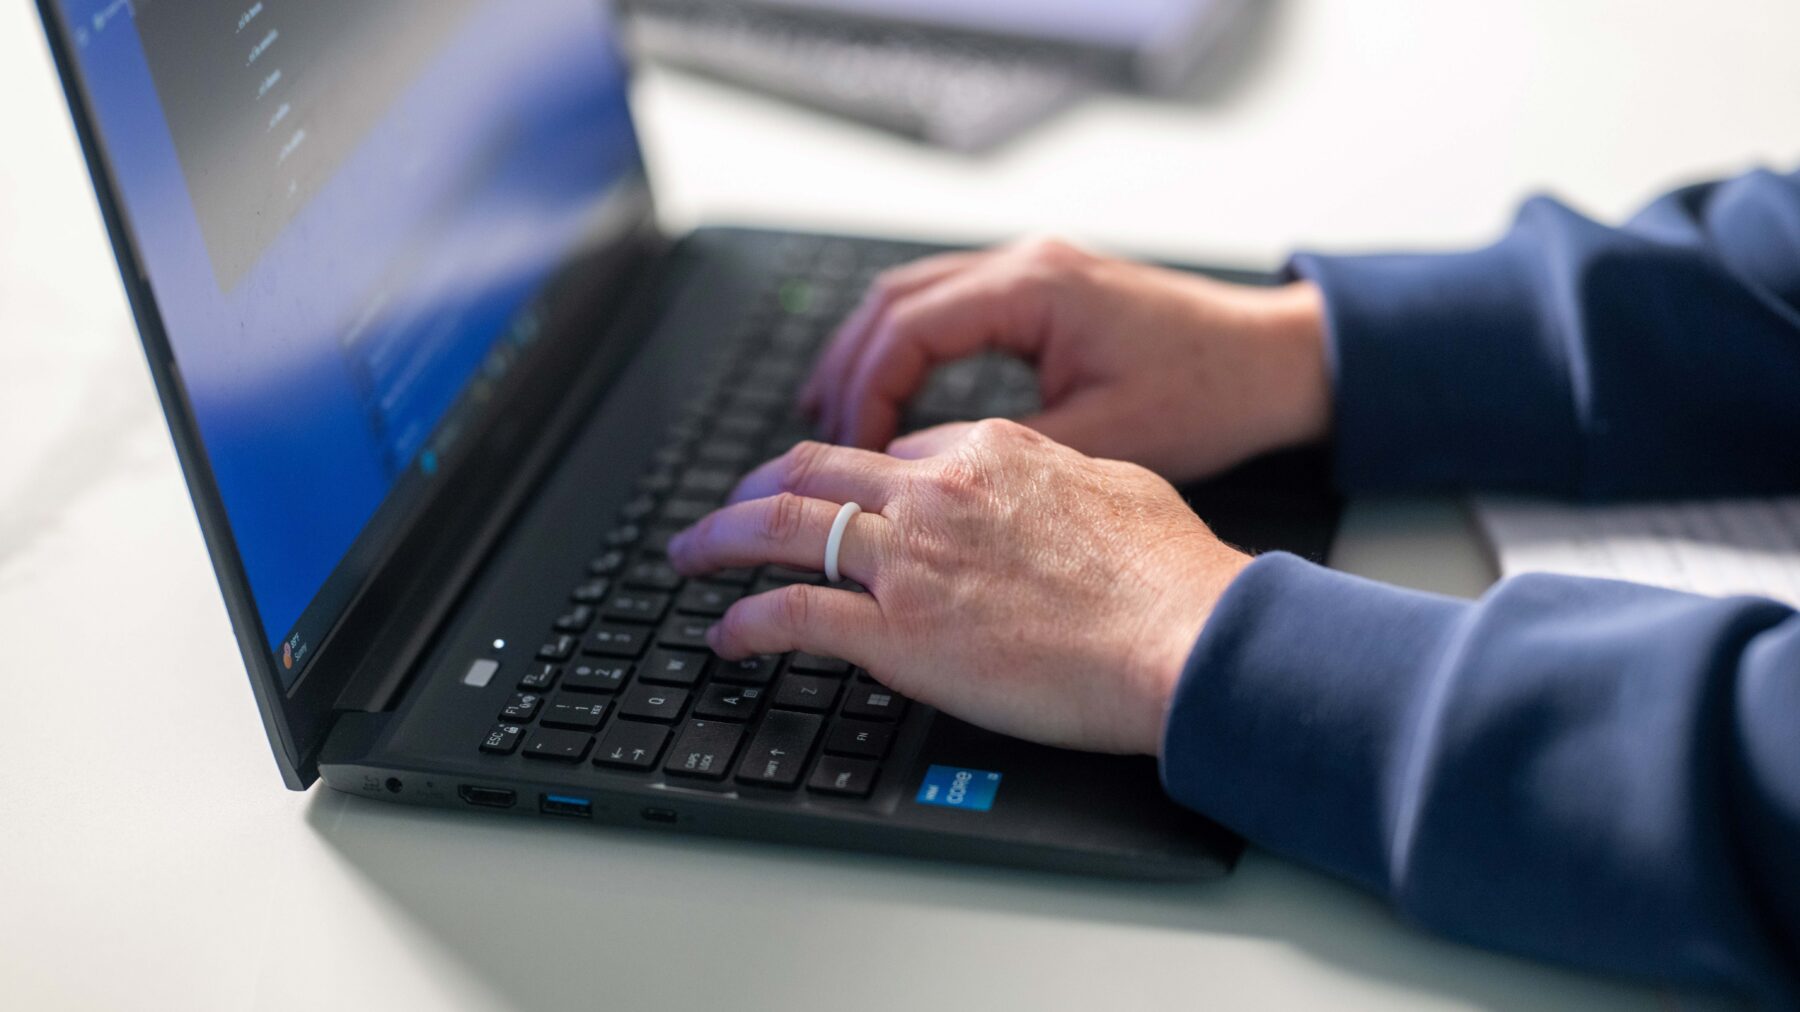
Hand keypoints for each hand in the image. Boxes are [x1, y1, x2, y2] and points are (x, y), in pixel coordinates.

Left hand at [667, 420, 1251, 755]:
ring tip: (688, 553)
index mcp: (990, 451)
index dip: (859, 477)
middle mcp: (935, 491)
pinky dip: (744, 621)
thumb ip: (1057, 474)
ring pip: (782, 527)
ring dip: (721, 536)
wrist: (1184, 634)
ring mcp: (909, 560)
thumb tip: (1035, 483)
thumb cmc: (1171, 572)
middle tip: (731, 503)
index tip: (842, 497)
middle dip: (759, 483)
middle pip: (815, 470)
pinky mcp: (896, 632)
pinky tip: (725, 634)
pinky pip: (791, 615)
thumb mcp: (1117, 484)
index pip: (896, 452)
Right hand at [799, 237, 1330, 482]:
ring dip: (869, 353)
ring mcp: (1034, 271)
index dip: (866, 394)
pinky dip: (908, 346)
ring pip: (914, 297)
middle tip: (813, 436)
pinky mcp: (1045, 291)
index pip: (910, 330)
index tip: (848, 455)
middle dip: (847, 370)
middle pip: (895, 302)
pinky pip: (949, 306)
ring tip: (830, 415)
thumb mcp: (1105, 440)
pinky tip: (894, 391)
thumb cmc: (1211, 395)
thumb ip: (1007, 457)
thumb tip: (923, 483)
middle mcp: (1026, 265)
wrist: (1278, 361)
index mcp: (1036, 288)